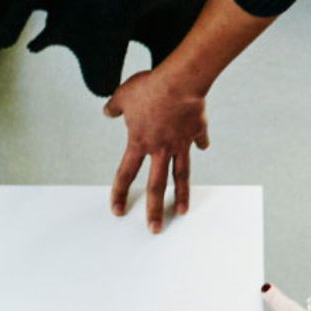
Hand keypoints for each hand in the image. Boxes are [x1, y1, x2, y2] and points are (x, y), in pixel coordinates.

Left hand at [104, 69, 209, 233]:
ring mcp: (180, 143)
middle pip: (156, 187)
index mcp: (139, 143)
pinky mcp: (196, 131)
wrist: (181, 80)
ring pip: (181, 176)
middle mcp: (160, 149)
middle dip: (154, 211)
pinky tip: (203, 147)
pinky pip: (199, 139)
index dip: (120, 194)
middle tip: (155, 229)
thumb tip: (107, 111)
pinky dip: (201, 143)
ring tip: (181, 211)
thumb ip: (115, 106)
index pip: (125, 175)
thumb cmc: (151, 87)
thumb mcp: (124, 95)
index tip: (118, 211)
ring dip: (181, 196)